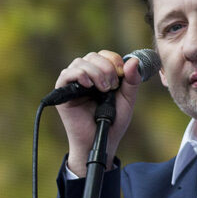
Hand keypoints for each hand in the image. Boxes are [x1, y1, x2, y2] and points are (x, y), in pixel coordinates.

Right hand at [55, 50, 142, 175]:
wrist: (102, 142)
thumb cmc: (113, 123)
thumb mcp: (127, 100)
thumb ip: (132, 81)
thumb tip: (134, 61)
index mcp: (100, 76)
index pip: (104, 55)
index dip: (114, 60)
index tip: (121, 74)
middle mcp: (85, 77)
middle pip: (92, 56)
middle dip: (106, 68)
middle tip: (112, 86)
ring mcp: (73, 84)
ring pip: (80, 62)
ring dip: (95, 73)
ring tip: (103, 90)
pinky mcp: (62, 93)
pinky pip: (66, 74)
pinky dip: (79, 75)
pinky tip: (88, 85)